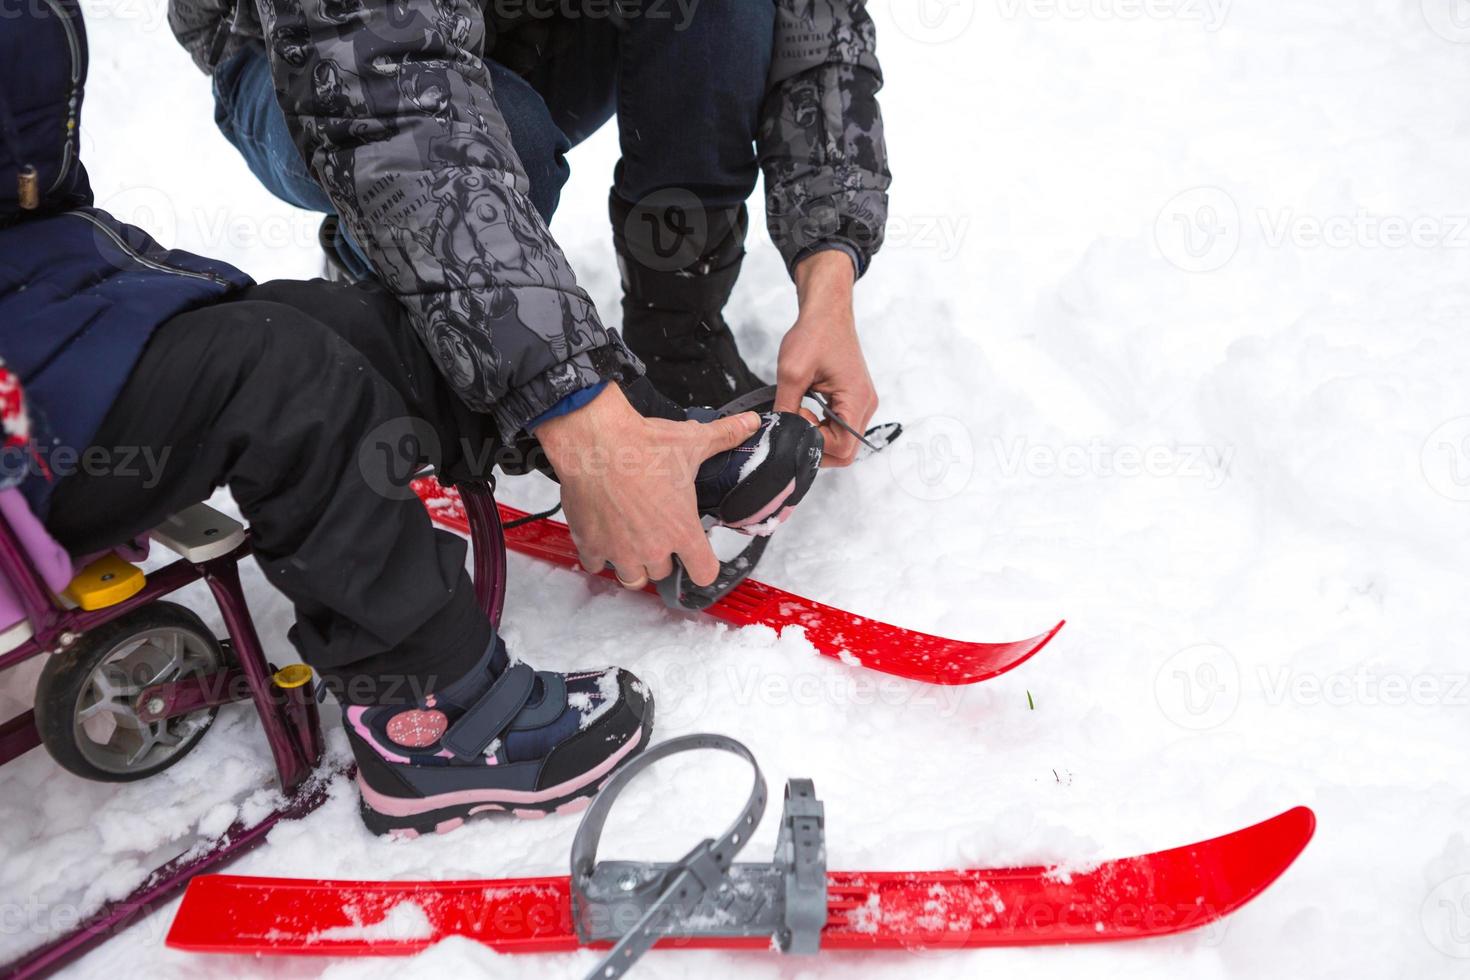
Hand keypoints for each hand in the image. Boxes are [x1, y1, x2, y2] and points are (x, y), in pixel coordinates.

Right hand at [535, 385, 759, 587]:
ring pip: (631, 577)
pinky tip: (602, 536)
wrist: (594, 442)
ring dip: (633, 564)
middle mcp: (652, 548)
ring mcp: (620, 550)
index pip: (704, 573)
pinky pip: (595, 566)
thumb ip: (725, 436)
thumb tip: (750, 423)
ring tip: (631, 541)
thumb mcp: (691, 441)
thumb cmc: (641, 446)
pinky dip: (599, 555)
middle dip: (661, 556)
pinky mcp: (591, 544)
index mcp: (681, 530)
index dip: (703, 565)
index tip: (697, 555)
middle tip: (656, 533)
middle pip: (664, 573)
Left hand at [774, 249, 877, 466]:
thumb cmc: (815, 334)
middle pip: (846, 451)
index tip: (798, 420)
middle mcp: (866, 405)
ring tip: (802, 410)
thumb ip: (785, 408)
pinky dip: (823, 425)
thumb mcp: (792, 372)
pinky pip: (841, 426)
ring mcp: (862, 403)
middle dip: (816, 444)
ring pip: (843, 441)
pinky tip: (808, 407)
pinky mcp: (854, 400)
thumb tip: (777, 433)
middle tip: (797, 419)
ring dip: (819, 434)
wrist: (827, 312)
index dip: (815, 443)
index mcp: (856, 400)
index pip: (843, 448)